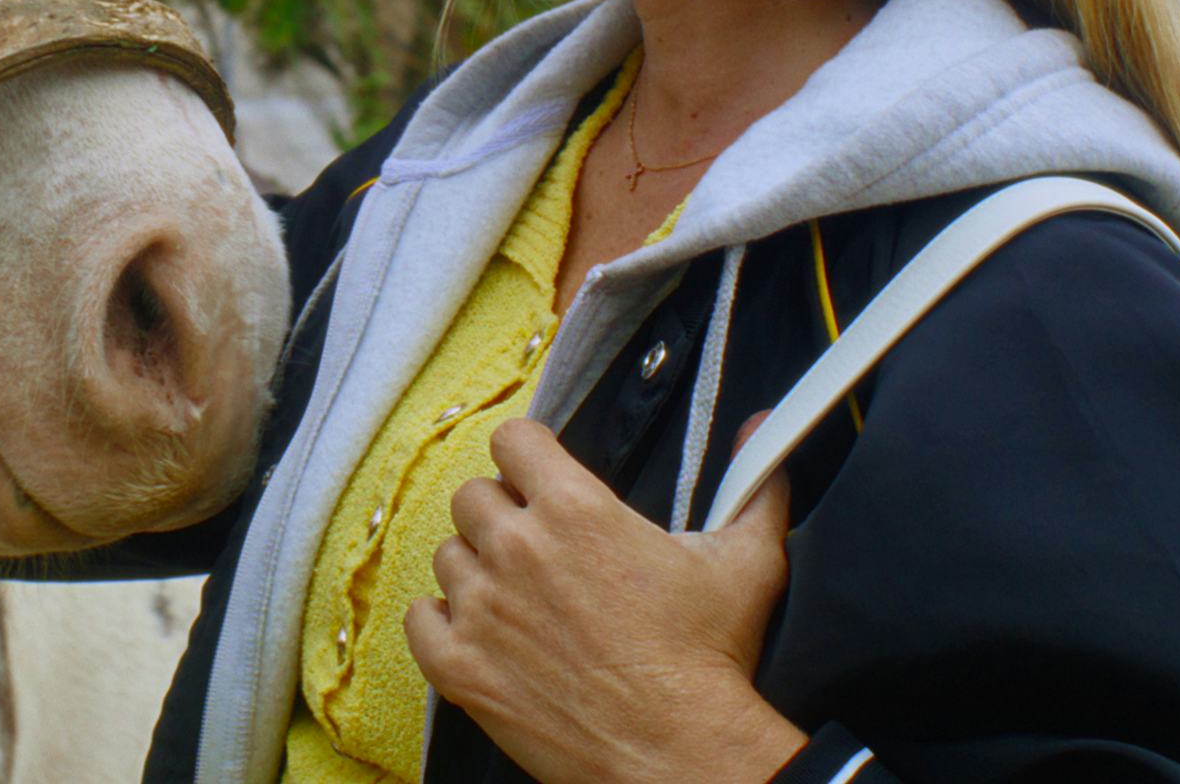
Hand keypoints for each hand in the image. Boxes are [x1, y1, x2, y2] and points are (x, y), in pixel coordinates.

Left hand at [405, 415, 804, 783]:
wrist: (681, 751)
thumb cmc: (709, 659)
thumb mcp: (747, 560)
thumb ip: (752, 487)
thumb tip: (760, 427)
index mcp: (575, 508)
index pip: (513, 440)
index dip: (528, 457)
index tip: (541, 480)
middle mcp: (517, 547)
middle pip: (473, 496)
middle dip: (502, 514)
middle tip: (536, 549)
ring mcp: (482, 608)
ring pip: (448, 555)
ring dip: (476, 570)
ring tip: (517, 600)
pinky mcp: (460, 666)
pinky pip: (419, 618)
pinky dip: (441, 622)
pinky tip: (478, 633)